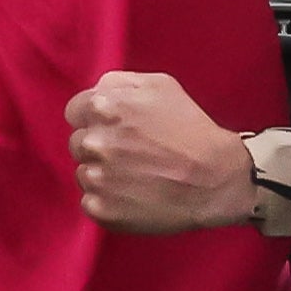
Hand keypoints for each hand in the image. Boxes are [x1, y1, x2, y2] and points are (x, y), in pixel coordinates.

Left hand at [68, 69, 258, 231]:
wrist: (216, 178)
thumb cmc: (191, 129)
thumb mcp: (160, 86)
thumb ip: (118, 82)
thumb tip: (94, 92)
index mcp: (103, 107)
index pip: (75, 112)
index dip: (95, 120)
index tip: (116, 130)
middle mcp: (94, 141)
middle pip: (77, 143)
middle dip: (100, 146)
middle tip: (133, 153)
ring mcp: (97, 177)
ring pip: (84, 173)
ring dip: (104, 174)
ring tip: (138, 175)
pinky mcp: (101, 208)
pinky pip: (91, 201)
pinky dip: (108, 200)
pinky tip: (135, 194)